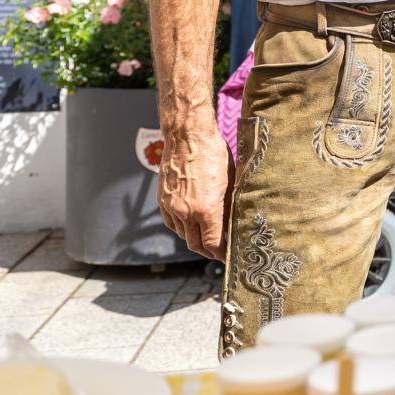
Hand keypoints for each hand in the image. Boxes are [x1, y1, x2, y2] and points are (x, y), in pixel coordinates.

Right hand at [157, 130, 230, 258]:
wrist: (187, 137)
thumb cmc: (214, 155)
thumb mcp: (230, 183)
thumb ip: (229, 207)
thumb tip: (232, 224)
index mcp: (206, 210)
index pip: (212, 243)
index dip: (220, 253)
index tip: (228, 256)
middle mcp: (186, 212)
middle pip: (195, 244)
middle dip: (208, 251)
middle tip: (218, 252)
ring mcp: (172, 207)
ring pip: (182, 234)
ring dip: (194, 240)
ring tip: (206, 239)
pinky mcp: (163, 200)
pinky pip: (171, 223)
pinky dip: (181, 229)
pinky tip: (190, 226)